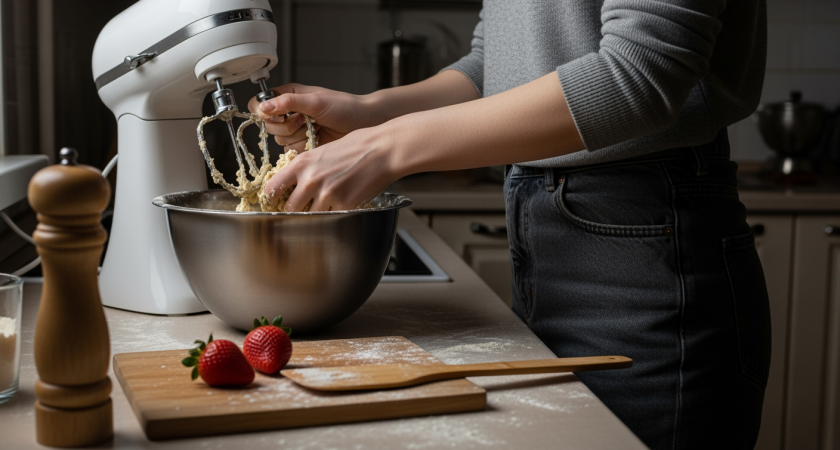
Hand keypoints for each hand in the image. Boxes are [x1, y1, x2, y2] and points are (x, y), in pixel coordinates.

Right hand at [247, 84, 385, 151]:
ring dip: (299, 137)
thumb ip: (289, 102)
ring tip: (316, 129)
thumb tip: (265, 106)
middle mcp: (289, 113)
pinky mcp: (304, 145)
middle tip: (306, 121)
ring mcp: (296, 130)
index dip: (264, 112)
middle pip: (269, 126)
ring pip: (281, 140)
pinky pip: (292, 152)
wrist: (364, 124)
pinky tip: (318, 140)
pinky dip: (305, 147)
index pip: (260, 104)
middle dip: (288, 126)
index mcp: (289, 96)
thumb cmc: (346, 107)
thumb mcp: (316, 101)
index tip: (279, 115)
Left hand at [262, 124, 399, 211]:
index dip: (273, 198)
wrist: (383, 149)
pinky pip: (332, 218)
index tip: (275, 202)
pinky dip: (336, 216)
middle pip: (290, 208)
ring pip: (310, 217)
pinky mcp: (344, 204)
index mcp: (301, 163)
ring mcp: (326, 193)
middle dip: (296, 211)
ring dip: (316, 215)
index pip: (272, 187)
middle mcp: (310, 179)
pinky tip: (342, 207)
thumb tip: (297, 182)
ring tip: (327, 208)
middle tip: (304, 210)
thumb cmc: (358, 145)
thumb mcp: (323, 150)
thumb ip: (308, 167)